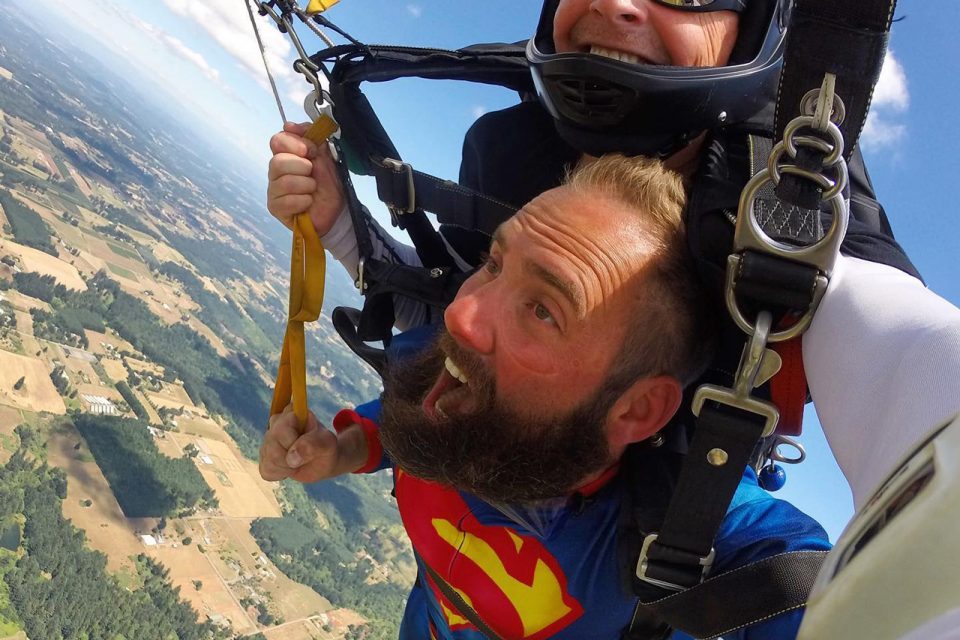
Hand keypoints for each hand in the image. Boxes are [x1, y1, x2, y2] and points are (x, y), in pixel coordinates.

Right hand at [259, 405, 340, 483]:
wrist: (323, 461)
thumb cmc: (325, 447)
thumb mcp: (327, 443)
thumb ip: (313, 445)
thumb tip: (291, 457)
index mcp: (291, 412)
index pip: (281, 429)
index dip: (292, 442)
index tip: (307, 444)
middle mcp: (275, 423)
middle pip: (273, 447)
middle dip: (291, 457)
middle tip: (305, 455)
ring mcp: (267, 441)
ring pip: (269, 460)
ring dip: (288, 467)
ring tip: (299, 460)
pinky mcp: (264, 458)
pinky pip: (266, 471)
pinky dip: (281, 473)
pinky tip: (290, 467)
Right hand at [267, 121, 344, 236]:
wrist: (337, 210)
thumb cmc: (329, 183)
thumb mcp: (326, 155)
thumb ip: (312, 136)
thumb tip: (288, 125)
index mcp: (286, 155)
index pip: (277, 141)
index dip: (296, 144)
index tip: (312, 152)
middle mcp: (275, 171)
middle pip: (278, 162)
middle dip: (303, 168)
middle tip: (313, 174)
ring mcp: (273, 190)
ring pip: (285, 182)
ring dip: (307, 185)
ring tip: (313, 190)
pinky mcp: (275, 208)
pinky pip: (286, 201)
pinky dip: (304, 201)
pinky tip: (308, 203)